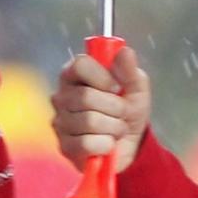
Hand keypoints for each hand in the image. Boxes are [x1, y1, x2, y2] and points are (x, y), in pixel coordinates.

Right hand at [52, 42, 150, 174]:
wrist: (131, 145)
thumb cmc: (128, 112)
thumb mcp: (136, 88)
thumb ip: (129, 70)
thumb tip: (125, 52)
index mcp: (75, 75)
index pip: (79, 65)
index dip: (102, 76)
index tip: (117, 87)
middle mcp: (62, 96)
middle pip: (86, 97)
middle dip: (115, 108)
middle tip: (123, 113)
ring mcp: (60, 122)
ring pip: (89, 121)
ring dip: (114, 127)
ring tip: (117, 129)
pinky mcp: (65, 146)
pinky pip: (87, 144)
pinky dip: (106, 145)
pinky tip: (108, 143)